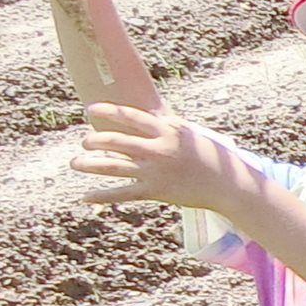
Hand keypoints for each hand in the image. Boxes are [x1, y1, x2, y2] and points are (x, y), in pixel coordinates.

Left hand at [71, 99, 244, 212]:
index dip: (108, 111)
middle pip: (116, 141)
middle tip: (85, 141)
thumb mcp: (193, 136)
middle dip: (94, 140)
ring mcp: (156, 171)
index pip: (131, 116)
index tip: (91, 109)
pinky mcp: (156, 191)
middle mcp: (159, 149)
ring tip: (75, 162)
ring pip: (113, 166)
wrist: (230, 185)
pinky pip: (122, 193)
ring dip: (89, 164)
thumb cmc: (213, 158)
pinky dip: (101, 196)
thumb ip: (169, 128)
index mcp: (169, 130)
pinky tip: (84, 197)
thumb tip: (149, 118)